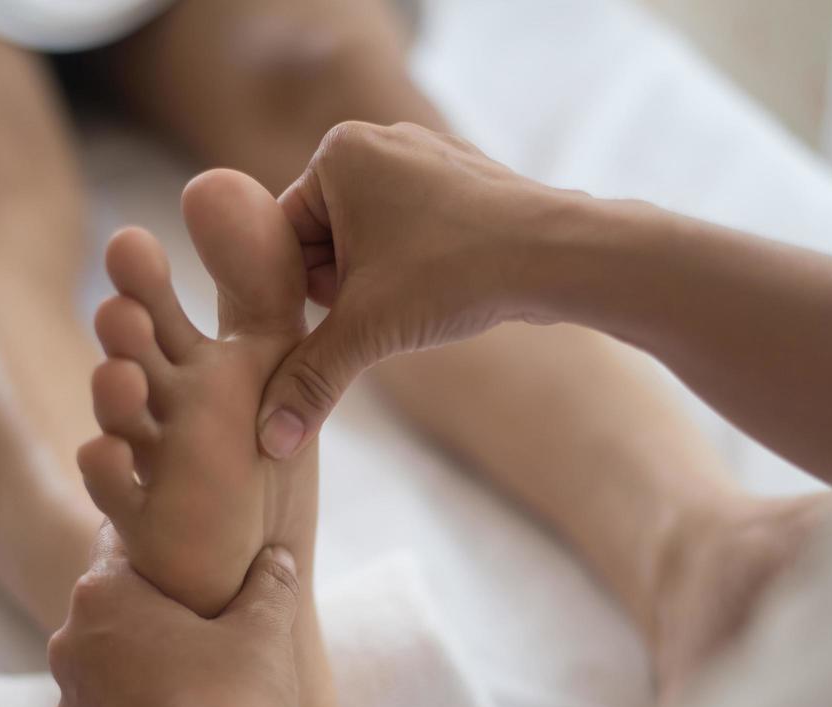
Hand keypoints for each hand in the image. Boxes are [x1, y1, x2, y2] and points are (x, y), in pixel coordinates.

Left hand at [48, 524, 305, 706]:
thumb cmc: (234, 701)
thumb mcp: (263, 630)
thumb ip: (269, 585)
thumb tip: (279, 558)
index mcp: (101, 596)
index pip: (119, 541)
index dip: (159, 542)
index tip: (192, 549)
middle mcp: (70, 645)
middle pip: (112, 605)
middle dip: (154, 607)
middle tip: (207, 611)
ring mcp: (71, 705)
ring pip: (108, 663)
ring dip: (145, 662)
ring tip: (201, 673)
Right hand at [257, 121, 572, 457]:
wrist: (559, 255)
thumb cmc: (455, 274)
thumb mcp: (366, 331)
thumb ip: (309, 380)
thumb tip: (272, 442)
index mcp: (338, 152)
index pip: (283, 236)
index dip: (306, 292)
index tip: (343, 317)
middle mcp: (377, 139)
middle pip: (325, 237)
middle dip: (345, 287)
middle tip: (380, 313)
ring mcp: (424, 153)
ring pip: (371, 239)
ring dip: (380, 284)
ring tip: (416, 301)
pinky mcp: (462, 178)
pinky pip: (413, 230)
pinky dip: (417, 268)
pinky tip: (445, 289)